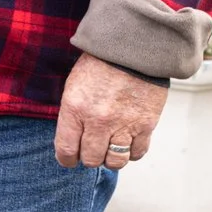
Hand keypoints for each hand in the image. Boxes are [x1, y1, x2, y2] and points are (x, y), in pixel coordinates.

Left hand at [56, 51, 167, 169]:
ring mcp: (123, 124)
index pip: (66, 149)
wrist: (132, 49)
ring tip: (109, 148)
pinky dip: (131, 152)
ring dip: (110, 158)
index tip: (69, 159)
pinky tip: (127, 143)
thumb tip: (72, 139)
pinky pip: (137, 153)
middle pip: (91, 159)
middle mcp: (98, 121)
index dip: (66, 159)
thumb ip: (72, 114)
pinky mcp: (145, 125)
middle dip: (89, 158)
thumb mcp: (74, 86)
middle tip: (91, 149)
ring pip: (115, 161)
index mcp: (75, 109)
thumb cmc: (100, 64)